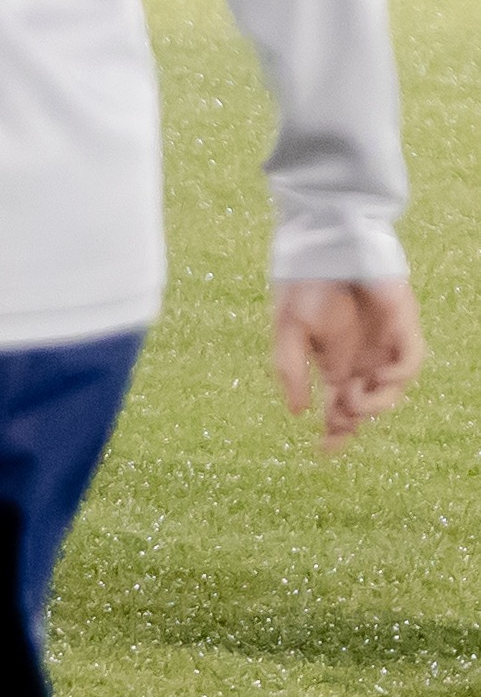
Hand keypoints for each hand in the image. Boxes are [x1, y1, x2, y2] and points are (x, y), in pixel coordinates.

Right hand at [271, 277, 423, 449]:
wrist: (324, 246)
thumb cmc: (302, 283)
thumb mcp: (287, 331)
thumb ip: (290, 369)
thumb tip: (296, 412)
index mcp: (333, 360)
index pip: (339, 404)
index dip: (335, 429)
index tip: (324, 451)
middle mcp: (361, 358)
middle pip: (365, 404)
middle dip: (352, 422)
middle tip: (337, 429)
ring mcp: (384, 345)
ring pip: (390, 391)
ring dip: (374, 404)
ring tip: (353, 402)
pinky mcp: (403, 328)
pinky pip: (409, 363)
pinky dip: (397, 377)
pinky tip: (377, 379)